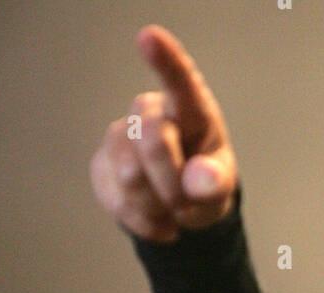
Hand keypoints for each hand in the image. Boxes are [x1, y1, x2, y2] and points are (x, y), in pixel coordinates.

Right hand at [89, 24, 238, 242]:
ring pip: (130, 174)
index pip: (179, 80)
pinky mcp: (102, 166)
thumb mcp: (221, 184)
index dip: (164, 60)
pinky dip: (144, 222)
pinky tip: (159, 221)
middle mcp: (150, 112)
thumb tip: (201, 180)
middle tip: (188, 203)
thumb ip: (215, 181)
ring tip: (173, 209)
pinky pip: (119, 200)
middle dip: (173, 185)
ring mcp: (121, 137)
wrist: (183, 204)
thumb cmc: (206, 180)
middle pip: (151, 141)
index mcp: (189, 108)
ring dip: (158, 205)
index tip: (148, 37)